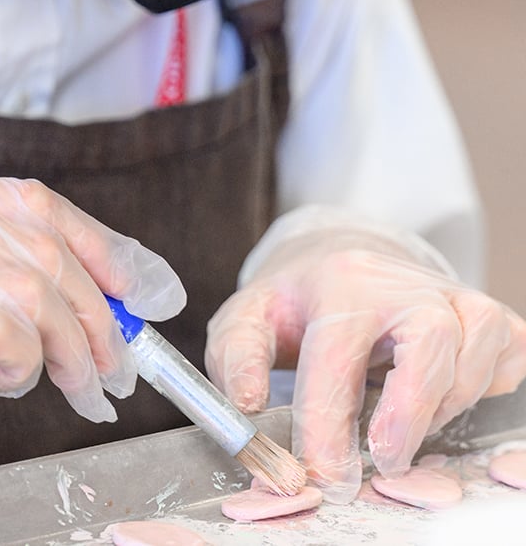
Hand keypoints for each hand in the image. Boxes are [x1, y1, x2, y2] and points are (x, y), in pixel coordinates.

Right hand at [0, 178, 184, 494]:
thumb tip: (60, 291)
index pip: (36, 203)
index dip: (98, 242)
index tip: (133, 285)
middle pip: (49, 250)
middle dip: (98, 311)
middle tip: (113, 362)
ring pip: (39, 294)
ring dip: (74, 349)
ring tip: (77, 387)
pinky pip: (9, 336)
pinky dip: (27, 366)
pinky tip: (6, 385)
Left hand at [205, 216, 525, 502]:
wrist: (338, 259)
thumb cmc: (294, 302)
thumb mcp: (246, 318)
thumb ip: (236, 359)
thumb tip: (249, 404)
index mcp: (339, 281)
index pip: (339, 354)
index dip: (330, 423)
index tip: (325, 475)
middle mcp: (400, 281)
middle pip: (431, 336)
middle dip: (412, 409)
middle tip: (386, 460)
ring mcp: (449, 292)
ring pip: (477, 345)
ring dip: (446, 402)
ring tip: (403, 426)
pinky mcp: (483, 312)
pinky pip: (509, 351)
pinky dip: (489, 383)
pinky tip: (447, 396)